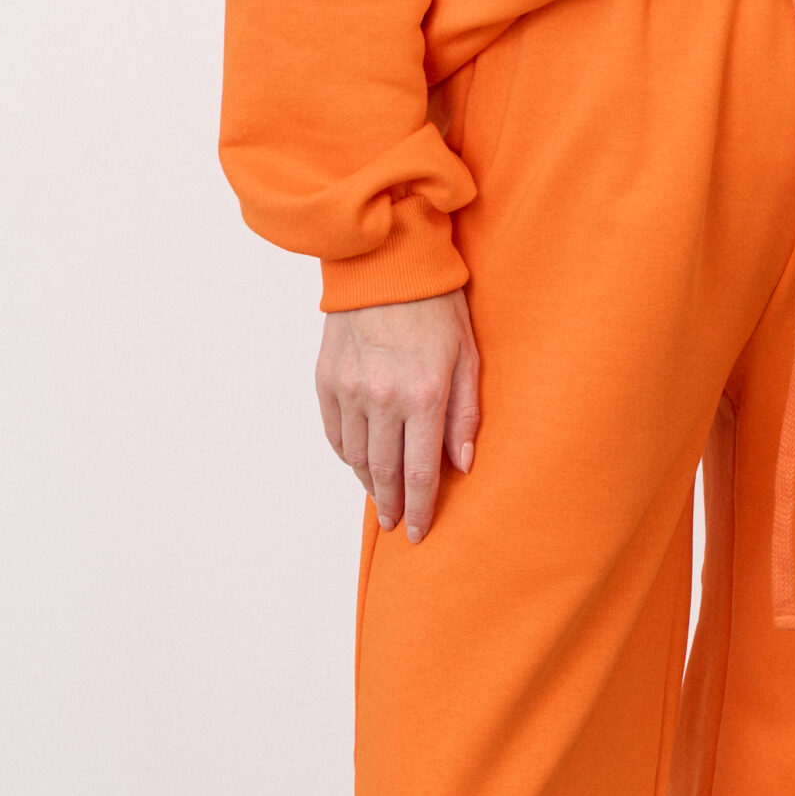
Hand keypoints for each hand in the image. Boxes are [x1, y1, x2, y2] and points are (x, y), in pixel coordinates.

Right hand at [315, 291, 479, 544]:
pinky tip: (360, 462)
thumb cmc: (436, 306)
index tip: (419, 532)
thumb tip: (462, 464)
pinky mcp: (326, 379)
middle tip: (396, 525)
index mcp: (424, 394)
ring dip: (369, 483)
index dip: (421, 508)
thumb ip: (466, 414)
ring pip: (357, 457)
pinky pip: (335, 433)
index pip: (420, 471)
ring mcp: (349, 389)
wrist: (386, 263)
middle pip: (385, 472)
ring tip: (380, 498)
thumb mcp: (468, 356)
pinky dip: (348, 454)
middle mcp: (383, 397)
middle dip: (392, 505)